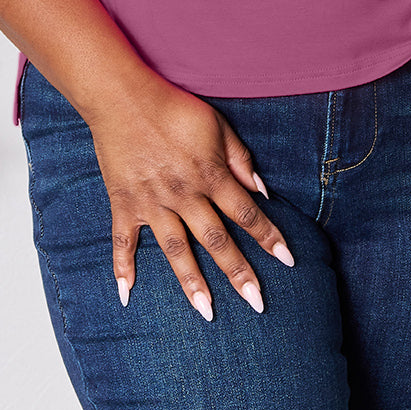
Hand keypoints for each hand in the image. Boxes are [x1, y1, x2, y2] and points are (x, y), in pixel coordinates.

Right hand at [86, 73, 295, 320]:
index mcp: (210, 175)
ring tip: (207, 312)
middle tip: (257, 304)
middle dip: (239, 272)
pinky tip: (126, 295)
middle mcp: (184, 194)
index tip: (288, 261)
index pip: (247, 212)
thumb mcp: (217, 125)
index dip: (269, 236)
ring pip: (176, 250)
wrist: (124, 97)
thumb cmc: (175, 108)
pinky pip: (123, 241)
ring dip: (192, 283)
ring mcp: (152, 202)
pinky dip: (122, 268)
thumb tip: (262, 191)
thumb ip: (240, 159)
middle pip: (216, 239)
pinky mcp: (125, 202)